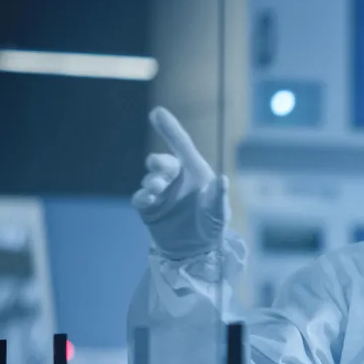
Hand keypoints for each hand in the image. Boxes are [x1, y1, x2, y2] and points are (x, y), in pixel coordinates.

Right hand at [132, 107, 228, 259]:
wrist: (197, 250)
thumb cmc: (212, 224)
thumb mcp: (219, 212)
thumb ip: (220, 197)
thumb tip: (223, 179)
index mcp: (194, 171)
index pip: (181, 145)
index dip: (170, 129)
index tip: (156, 113)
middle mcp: (175, 178)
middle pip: (161, 162)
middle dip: (159, 162)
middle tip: (159, 167)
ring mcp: (160, 192)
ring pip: (150, 178)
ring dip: (152, 181)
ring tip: (158, 188)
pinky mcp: (148, 208)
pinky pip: (140, 198)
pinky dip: (142, 196)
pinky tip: (147, 198)